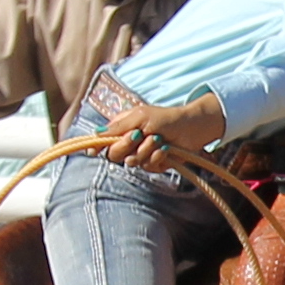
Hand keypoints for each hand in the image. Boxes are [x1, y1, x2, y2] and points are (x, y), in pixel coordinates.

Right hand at [97, 90, 226, 173]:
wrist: (191, 128)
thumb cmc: (165, 118)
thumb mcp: (139, 117)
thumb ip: (118, 126)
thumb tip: (96, 134)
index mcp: (122, 129)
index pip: (102, 141)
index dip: (96, 147)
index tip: (93, 151)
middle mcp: (129, 143)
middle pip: (113, 154)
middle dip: (126, 145)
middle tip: (139, 135)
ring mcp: (141, 155)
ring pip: (131, 162)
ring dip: (145, 150)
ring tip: (158, 139)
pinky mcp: (153, 164)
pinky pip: (147, 166)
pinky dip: (156, 157)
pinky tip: (165, 149)